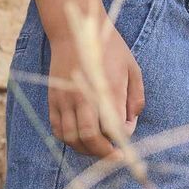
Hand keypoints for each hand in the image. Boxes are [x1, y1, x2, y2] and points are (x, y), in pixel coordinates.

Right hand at [48, 0, 144, 163]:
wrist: (73, 31)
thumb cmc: (108, 49)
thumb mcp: (132, 68)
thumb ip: (135, 97)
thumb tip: (129, 123)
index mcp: (106, 89)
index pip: (114, 128)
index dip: (122, 139)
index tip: (127, 140)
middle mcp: (84, 97)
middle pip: (91, 139)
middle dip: (104, 153)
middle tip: (114, 157)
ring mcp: (65, 99)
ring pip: (72, 138)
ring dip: (86, 150)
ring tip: (98, 149)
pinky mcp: (53, 100)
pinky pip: (58, 130)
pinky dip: (70, 140)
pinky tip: (81, 139)